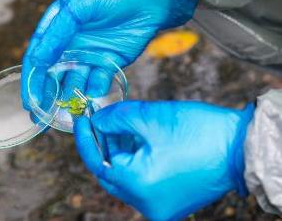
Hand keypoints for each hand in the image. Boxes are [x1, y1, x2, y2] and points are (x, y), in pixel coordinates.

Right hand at [21, 0, 197, 109]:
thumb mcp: (77, 7)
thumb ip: (57, 33)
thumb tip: (37, 61)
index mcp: (57, 30)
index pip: (39, 59)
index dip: (32, 81)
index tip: (30, 102)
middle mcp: (70, 46)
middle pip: (55, 75)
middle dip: (48, 97)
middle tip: (42, 119)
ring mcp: (90, 55)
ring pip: (76, 82)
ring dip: (71, 98)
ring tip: (68, 114)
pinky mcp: (109, 63)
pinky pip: (99, 81)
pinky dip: (95, 91)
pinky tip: (92, 100)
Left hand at [74, 101, 253, 219]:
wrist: (240, 147)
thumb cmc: (199, 131)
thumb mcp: (150, 117)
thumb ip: (115, 118)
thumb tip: (96, 120)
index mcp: (139, 186)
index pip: (97, 162)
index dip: (86, 138)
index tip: (82, 118)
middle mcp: (147, 204)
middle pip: (111, 171)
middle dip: (105, 143)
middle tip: (103, 120)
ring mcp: (160, 206)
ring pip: (126, 176)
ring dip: (121, 151)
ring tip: (124, 126)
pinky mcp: (169, 201)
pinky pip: (141, 181)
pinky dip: (136, 160)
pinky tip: (139, 140)